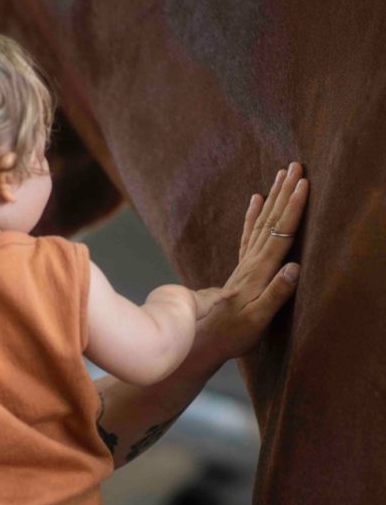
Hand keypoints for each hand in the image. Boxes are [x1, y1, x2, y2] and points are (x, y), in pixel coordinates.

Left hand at [196, 162, 307, 358]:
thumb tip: (295, 267)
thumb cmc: (232, 334)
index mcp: (259, 272)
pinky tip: (256, 199)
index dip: (293, 208)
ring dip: (273, 197)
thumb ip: (276, 294)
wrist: (201, 339)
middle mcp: (251, 262)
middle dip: (285, 192)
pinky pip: (248, 233)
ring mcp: (245, 263)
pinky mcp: (241, 268)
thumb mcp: (257, 320)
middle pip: (271, 220)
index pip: (280, 233)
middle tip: (295, 166)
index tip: (303, 184)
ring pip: (261, 222)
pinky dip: (253, 214)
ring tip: (281, 174)